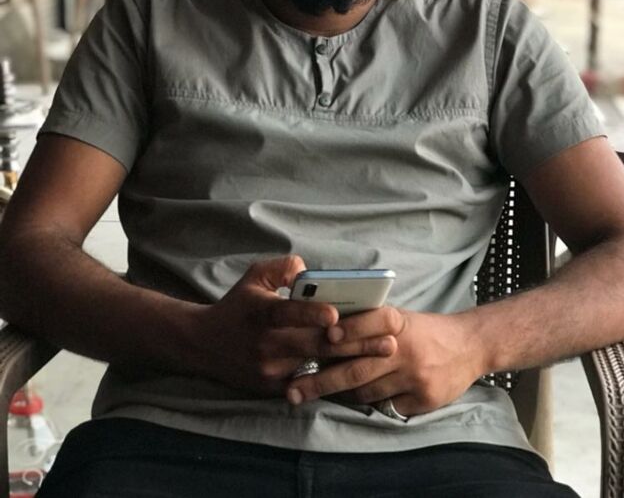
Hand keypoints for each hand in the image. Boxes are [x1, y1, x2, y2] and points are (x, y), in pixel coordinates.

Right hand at [194, 256, 396, 396]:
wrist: (203, 345)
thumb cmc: (238, 304)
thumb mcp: (254, 276)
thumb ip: (281, 267)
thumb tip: (305, 270)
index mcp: (261, 313)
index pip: (287, 314)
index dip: (310, 314)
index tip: (335, 314)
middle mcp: (265, 344)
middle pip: (315, 346)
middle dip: (354, 343)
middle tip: (388, 340)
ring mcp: (270, 370)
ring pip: (316, 367)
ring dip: (351, 361)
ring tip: (383, 354)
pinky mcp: (272, 388)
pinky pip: (308, 382)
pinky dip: (334, 376)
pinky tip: (363, 371)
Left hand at [286, 307, 485, 416]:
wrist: (468, 345)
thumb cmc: (422, 330)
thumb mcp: (399, 317)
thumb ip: (368, 322)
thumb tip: (324, 331)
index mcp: (399, 322)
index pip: (372, 321)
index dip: (349, 329)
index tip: (325, 337)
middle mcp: (406, 349)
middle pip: (357, 367)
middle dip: (320, 381)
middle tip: (292, 391)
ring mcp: (415, 377)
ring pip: (366, 391)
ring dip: (342, 392)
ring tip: (317, 391)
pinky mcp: (424, 399)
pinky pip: (385, 406)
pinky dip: (370, 402)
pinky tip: (361, 396)